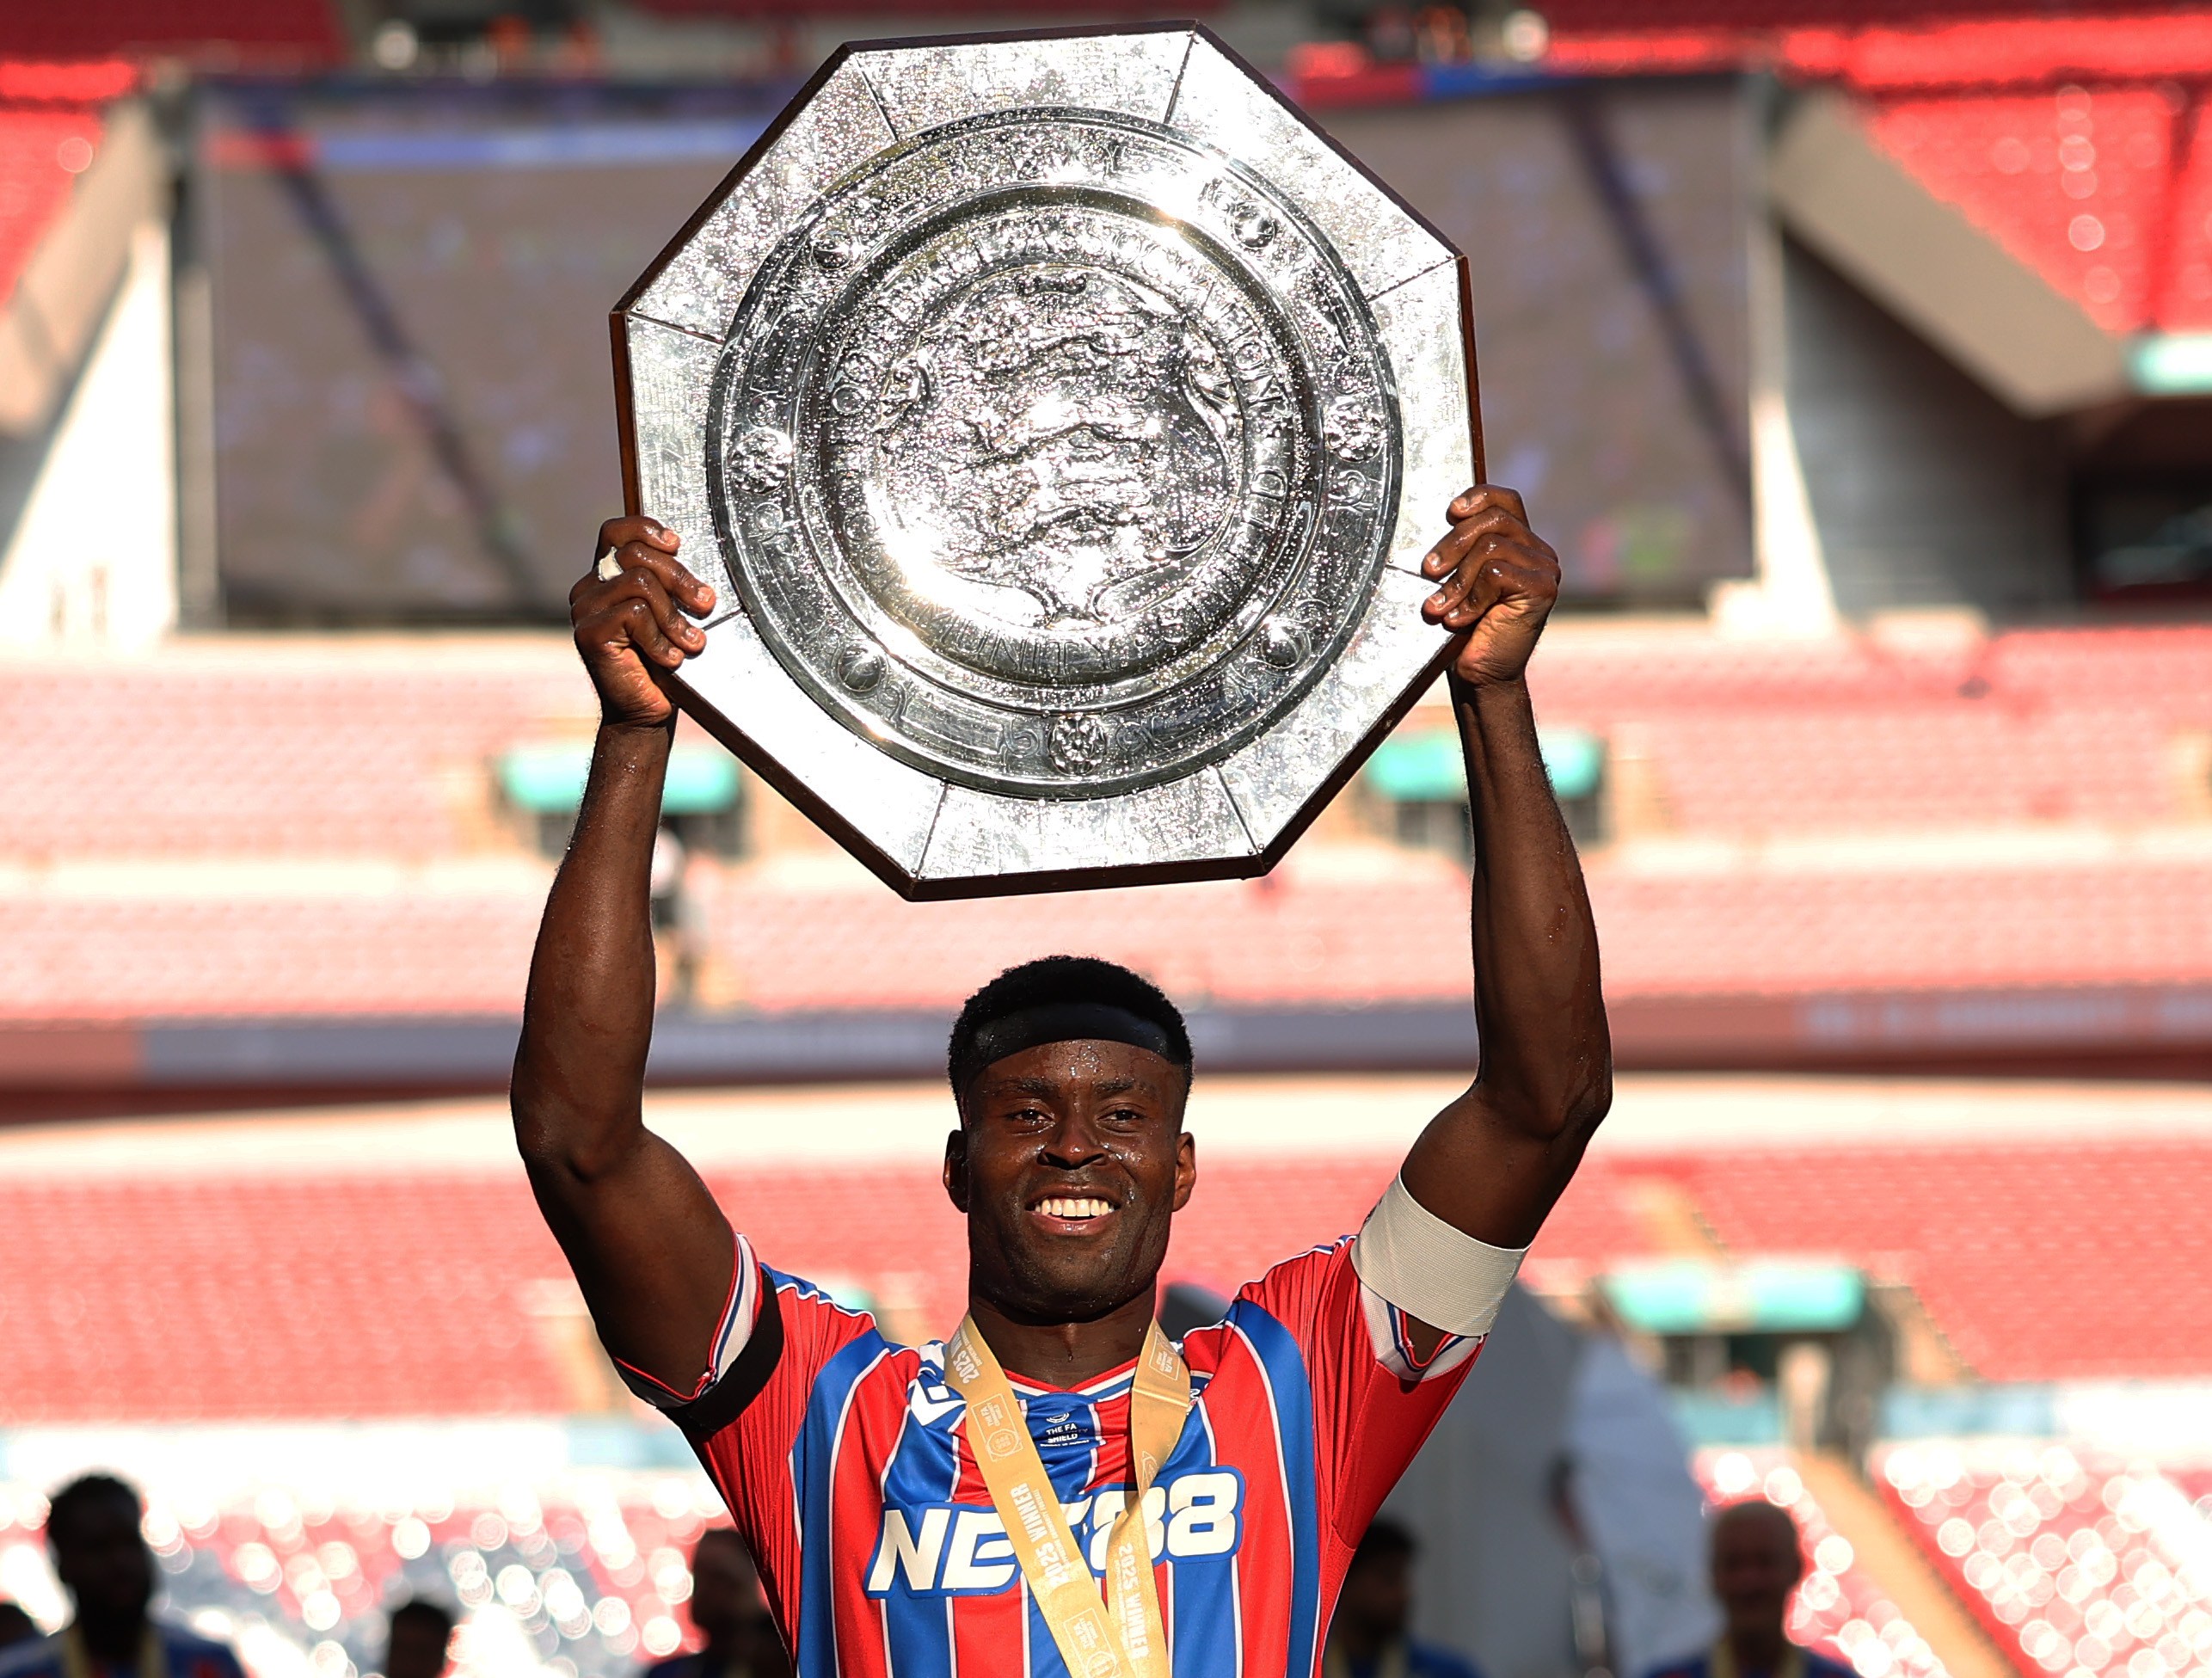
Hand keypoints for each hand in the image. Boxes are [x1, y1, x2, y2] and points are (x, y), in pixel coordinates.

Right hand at [572, 516, 715, 727]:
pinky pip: (634, 614)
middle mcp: (588, 588)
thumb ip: (668, 584)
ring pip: (639, 584)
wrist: (644, 711)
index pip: (616, 532)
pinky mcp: (588, 634)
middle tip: (705, 604)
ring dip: (673, 616)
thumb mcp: (669, 613)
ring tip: (690, 642)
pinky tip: (670, 659)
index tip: (676, 544)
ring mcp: (584, 610)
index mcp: (606, 578)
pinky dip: (660, 638)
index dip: (646, 529)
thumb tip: (689, 559)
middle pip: (636, 555)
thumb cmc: (661, 661)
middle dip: (679, 578)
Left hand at [1420, 485, 1560, 686]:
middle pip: (1494, 520)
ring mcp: (1546, 569)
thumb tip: (1437, 521)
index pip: (1505, 500)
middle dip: (1453, 543)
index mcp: (1519, 543)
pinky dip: (1471, 597)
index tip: (1451, 512)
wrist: (1483, 675)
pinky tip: (1460, 619)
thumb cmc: (1465, 628)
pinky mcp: (1543, 589)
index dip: (1479, 497)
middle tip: (1429, 570)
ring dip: (1458, 579)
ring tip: (1440, 606)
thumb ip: (1461, 550)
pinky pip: (1496, 574)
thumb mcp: (1459, 580)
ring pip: (1492, 547)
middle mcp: (1538, 551)